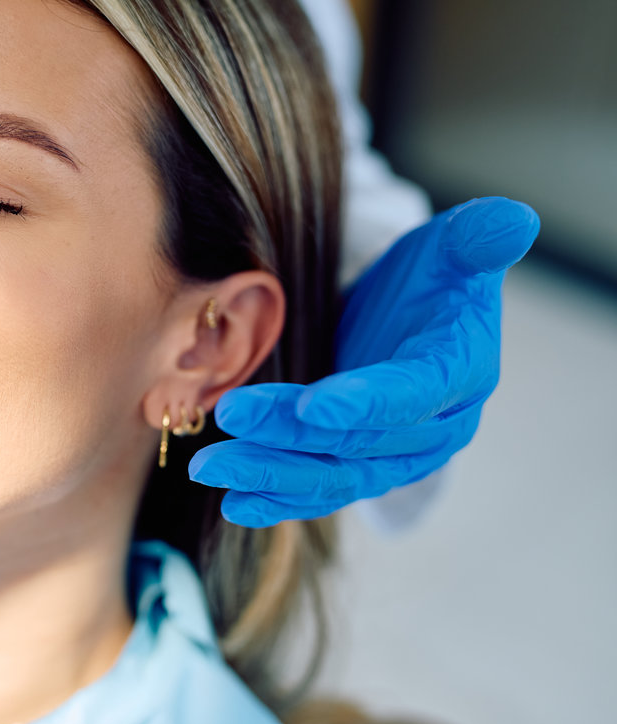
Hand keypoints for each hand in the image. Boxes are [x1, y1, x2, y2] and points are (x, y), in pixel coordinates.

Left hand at [189, 197, 539, 526]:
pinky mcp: (361, 468)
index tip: (313, 405)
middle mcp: (433, 429)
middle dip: (289, 431)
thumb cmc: (434, 278)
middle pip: (355, 438)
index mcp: (458, 373)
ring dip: (269, 474)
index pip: (410, 395)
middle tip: (229, 414)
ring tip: (210, 466)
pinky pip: (319, 491)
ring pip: (330, 473)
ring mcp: (396, 457)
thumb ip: (479, 237)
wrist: (415, 319)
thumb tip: (513, 220)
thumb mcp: (455, 248)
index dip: (366, 403)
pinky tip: (234, 503)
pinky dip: (277, 499)